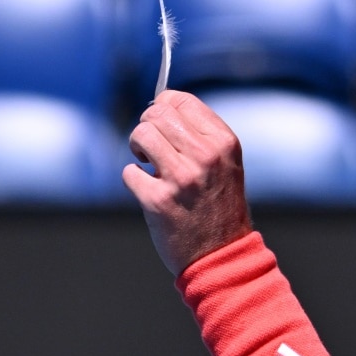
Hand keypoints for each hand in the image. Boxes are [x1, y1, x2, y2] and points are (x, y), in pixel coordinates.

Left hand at [123, 90, 252, 275]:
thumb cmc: (221, 208)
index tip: (161, 123)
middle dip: (147, 128)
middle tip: (151, 148)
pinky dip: (134, 181)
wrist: (223, 255)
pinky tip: (150, 192)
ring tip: (148, 164)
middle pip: (156, 115)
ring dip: (137, 149)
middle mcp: (205, 156)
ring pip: (140, 136)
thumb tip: (159, 106)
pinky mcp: (159, 200)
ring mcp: (182, 178)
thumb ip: (201, 135)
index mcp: (224, 143)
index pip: (180, 100)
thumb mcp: (226, 164)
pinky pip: (130, 172)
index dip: (162, 107)